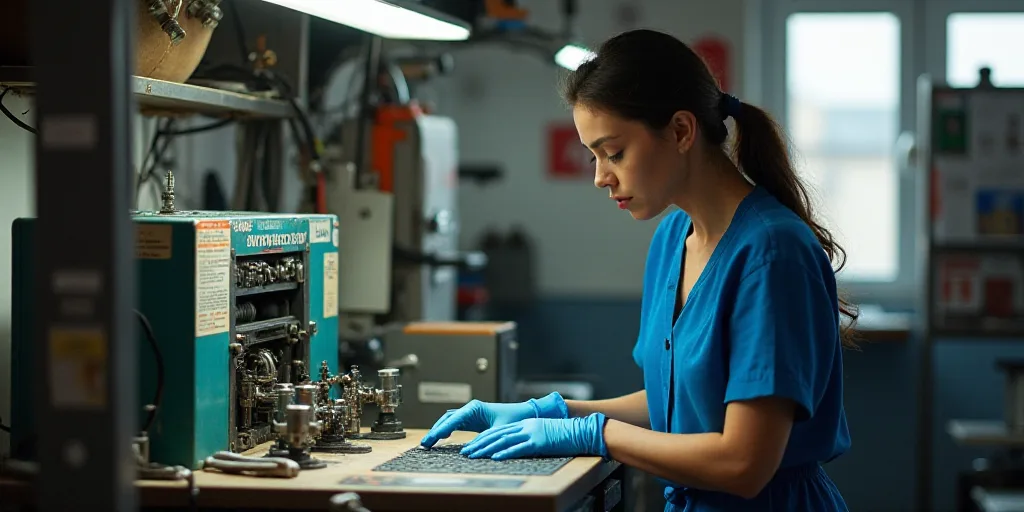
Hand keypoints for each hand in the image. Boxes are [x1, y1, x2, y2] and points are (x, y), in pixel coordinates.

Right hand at [420, 392, 568, 448]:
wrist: (525, 415)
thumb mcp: (499, 433)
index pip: (452, 419)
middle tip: (424, 444)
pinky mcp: (473, 420)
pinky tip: (440, 439)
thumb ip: (484, 441)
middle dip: (434, 431)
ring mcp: (470, 414)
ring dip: (438, 430)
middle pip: (446, 419)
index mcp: (475, 408)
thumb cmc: (515, 420)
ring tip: (428, 443)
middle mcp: (471, 409)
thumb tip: (469, 451)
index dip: (439, 430)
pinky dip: (446, 430)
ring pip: (448, 421)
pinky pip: (454, 424)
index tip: (430, 439)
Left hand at [460, 413, 607, 460]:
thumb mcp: (544, 432)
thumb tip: (519, 445)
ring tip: (474, 455)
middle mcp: (526, 426)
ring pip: (503, 440)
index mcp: (526, 423)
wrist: (581, 429)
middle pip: (497, 434)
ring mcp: (532, 433)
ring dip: (486, 449)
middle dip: (479, 444)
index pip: (499, 430)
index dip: (484, 438)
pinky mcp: (539, 442)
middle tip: (466, 451)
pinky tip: (494, 457)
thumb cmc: (565, 433)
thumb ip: (531, 436)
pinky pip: (518, 448)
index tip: (472, 445)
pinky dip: (504, 453)